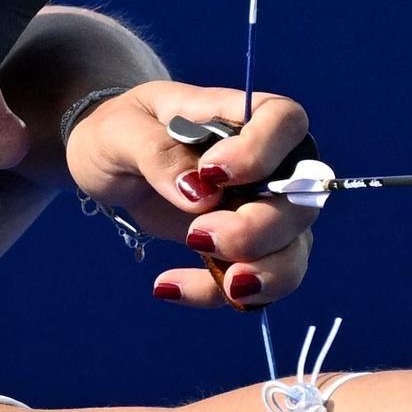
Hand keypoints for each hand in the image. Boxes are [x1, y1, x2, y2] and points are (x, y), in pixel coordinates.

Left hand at [65, 82, 317, 308]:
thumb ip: (157, 153)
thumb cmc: (121, 133)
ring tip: (224, 286)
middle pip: (299, 199)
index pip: (285, 122)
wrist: (112, 167)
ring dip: (265, 274)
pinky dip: (216, 293)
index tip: (212, 172)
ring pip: (293, 250)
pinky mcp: (244, 251)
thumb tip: (199, 194)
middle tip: (198, 236)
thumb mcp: (120, 132)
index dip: (263, 150)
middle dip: (258, 229)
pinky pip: (252, 282)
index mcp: (241, 118)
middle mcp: (268, 165)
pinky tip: (168, 286)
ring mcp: (262, 212)